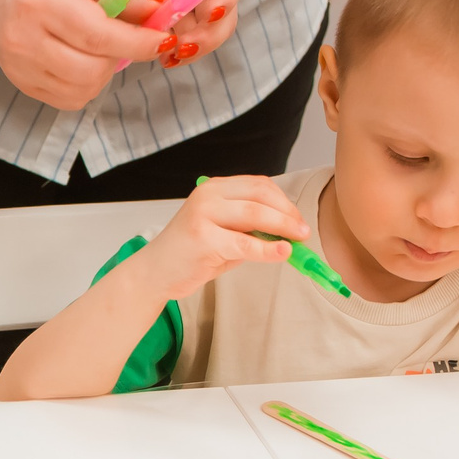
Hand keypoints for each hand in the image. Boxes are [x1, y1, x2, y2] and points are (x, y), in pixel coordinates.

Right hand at [0, 0, 158, 110]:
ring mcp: (19, 66)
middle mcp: (25, 40)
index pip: (100, 36)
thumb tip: (158, 14)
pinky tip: (81, 58)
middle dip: (121, 56)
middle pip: (92, 70)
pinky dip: (85, 84)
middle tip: (124, 35)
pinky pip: (68, 99)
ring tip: (98, 44)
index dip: (139, 42)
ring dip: (104, 72)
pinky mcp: (19, 82)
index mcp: (41, 3)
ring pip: (83, 90)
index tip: (164, 38)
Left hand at [128, 0, 245, 61]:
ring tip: (168, 59)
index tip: (212, 12)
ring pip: (204, 35)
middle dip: (207, 36)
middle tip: (183, 47)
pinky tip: (157, 58)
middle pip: (222, 17)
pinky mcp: (177, 14)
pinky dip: (171, 50)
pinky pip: (181, 38)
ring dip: (190, 50)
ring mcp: (197, 2)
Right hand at [141, 174, 311, 295]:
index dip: (284, 201)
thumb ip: (250, 228)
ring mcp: (203, 215)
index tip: (298, 219)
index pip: (259, 185)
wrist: (155, 273)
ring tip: (297, 241)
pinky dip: (268, 249)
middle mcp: (207, 196)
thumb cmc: (190, 254)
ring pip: (255, 214)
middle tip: (303, 231)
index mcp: (214, 188)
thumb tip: (288, 233)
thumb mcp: (222, 232)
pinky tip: (282, 253)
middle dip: (287, 214)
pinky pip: (245, 244)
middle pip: (260, 196)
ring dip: (283, 227)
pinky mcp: (203, 239)